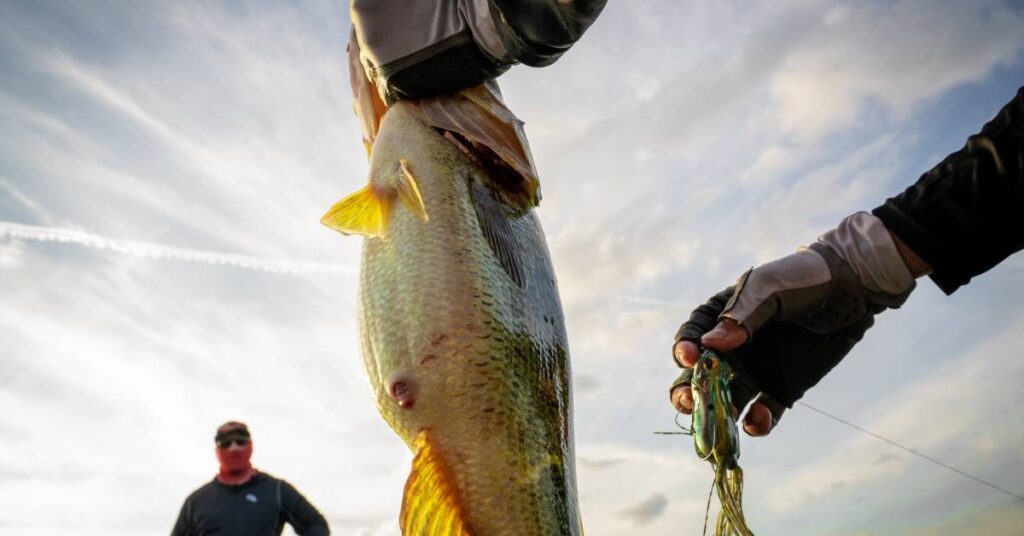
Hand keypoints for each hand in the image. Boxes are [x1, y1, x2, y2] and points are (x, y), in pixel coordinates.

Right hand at [669, 213, 919, 435]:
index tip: (690, 357)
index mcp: (718, 320)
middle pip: (698, 379)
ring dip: (717, 417)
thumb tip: (710, 345)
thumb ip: (740, 315)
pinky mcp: (781, 390)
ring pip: (725, 403)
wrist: (848, 289)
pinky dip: (756, 424)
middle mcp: (730, 351)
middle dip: (687, 393)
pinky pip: (762, 415)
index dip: (684, 350)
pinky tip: (759, 420)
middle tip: (689, 400)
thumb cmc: (801, 279)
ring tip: (721, 423)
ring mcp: (754, 373)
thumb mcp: (768, 288)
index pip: (691, 339)